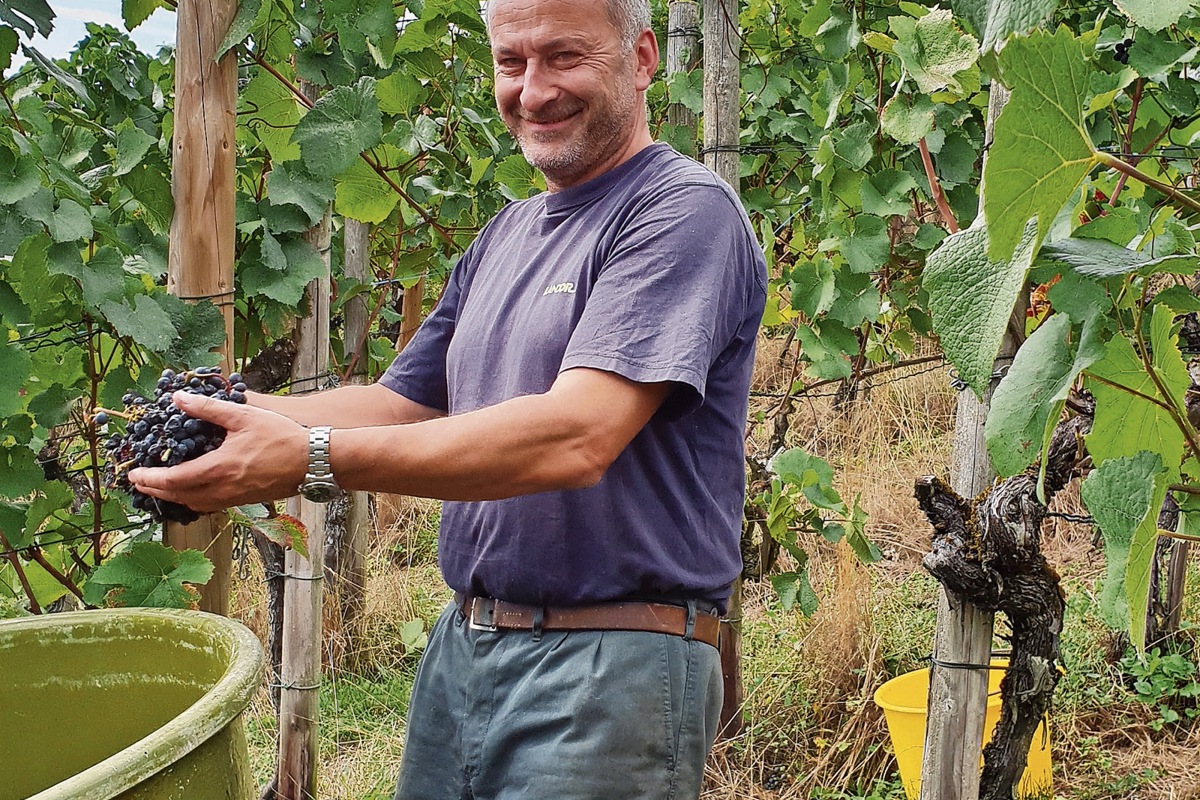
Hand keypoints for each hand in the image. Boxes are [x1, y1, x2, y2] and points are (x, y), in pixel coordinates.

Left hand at [128, 390, 308, 511]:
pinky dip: (194, 500)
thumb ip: (207, 408)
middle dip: (155, 491)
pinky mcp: (246, 501)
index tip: (133, 475)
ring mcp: (235, 499)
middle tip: (139, 483)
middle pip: (179, 497)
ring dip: (174, 498)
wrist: (315, 461)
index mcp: (218, 469)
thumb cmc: (282, 437)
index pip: (172, 481)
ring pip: (195, 505)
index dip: (149, 479)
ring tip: (162, 488)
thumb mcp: (243, 416)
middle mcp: (223, 489)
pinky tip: (195, 490)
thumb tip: (177, 398)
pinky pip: (211, 505)